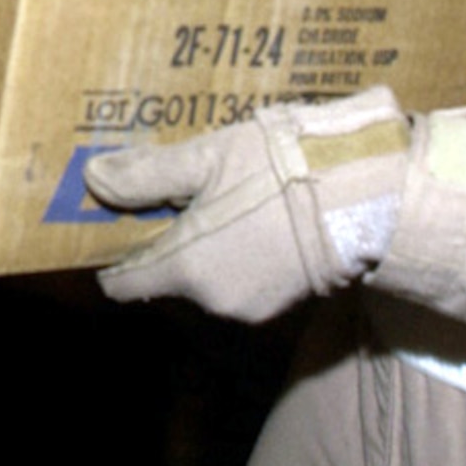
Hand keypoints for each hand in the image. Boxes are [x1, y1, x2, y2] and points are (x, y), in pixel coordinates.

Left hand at [85, 85, 411, 321]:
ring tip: (224, 193)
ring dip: (206, 243)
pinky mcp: (285, 302)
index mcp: (187, 268)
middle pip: (168, 273)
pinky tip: (256, 212)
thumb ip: (147, 174)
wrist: (370, 194)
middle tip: (178, 189)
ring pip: (206, 275)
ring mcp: (252, 307)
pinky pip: (241, 277)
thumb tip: (94, 177)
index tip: (117, 220)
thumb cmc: (283, 169)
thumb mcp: (208, 158)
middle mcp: (214, 301)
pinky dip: (239, 252)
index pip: (124, 282)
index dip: (114, 251)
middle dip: (167, 236)